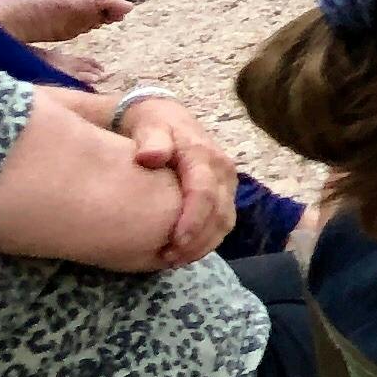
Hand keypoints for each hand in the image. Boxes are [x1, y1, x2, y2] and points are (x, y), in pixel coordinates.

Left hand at [119, 97, 237, 268]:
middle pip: (220, 213)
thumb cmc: (152, 124)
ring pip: (226, 221)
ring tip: (174, 260)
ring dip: (204, 245)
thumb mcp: (149, 125)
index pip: (204, 193)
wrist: (165, 117)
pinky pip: (223, 222)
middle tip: (168, 258)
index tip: (174, 242)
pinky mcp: (224, 192)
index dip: (192, 221)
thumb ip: (152, 140)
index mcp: (205, 155)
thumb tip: (151, 157)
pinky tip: (184, 252)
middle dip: (197, 240)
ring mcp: (227, 183)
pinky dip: (207, 241)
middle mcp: (223, 170)